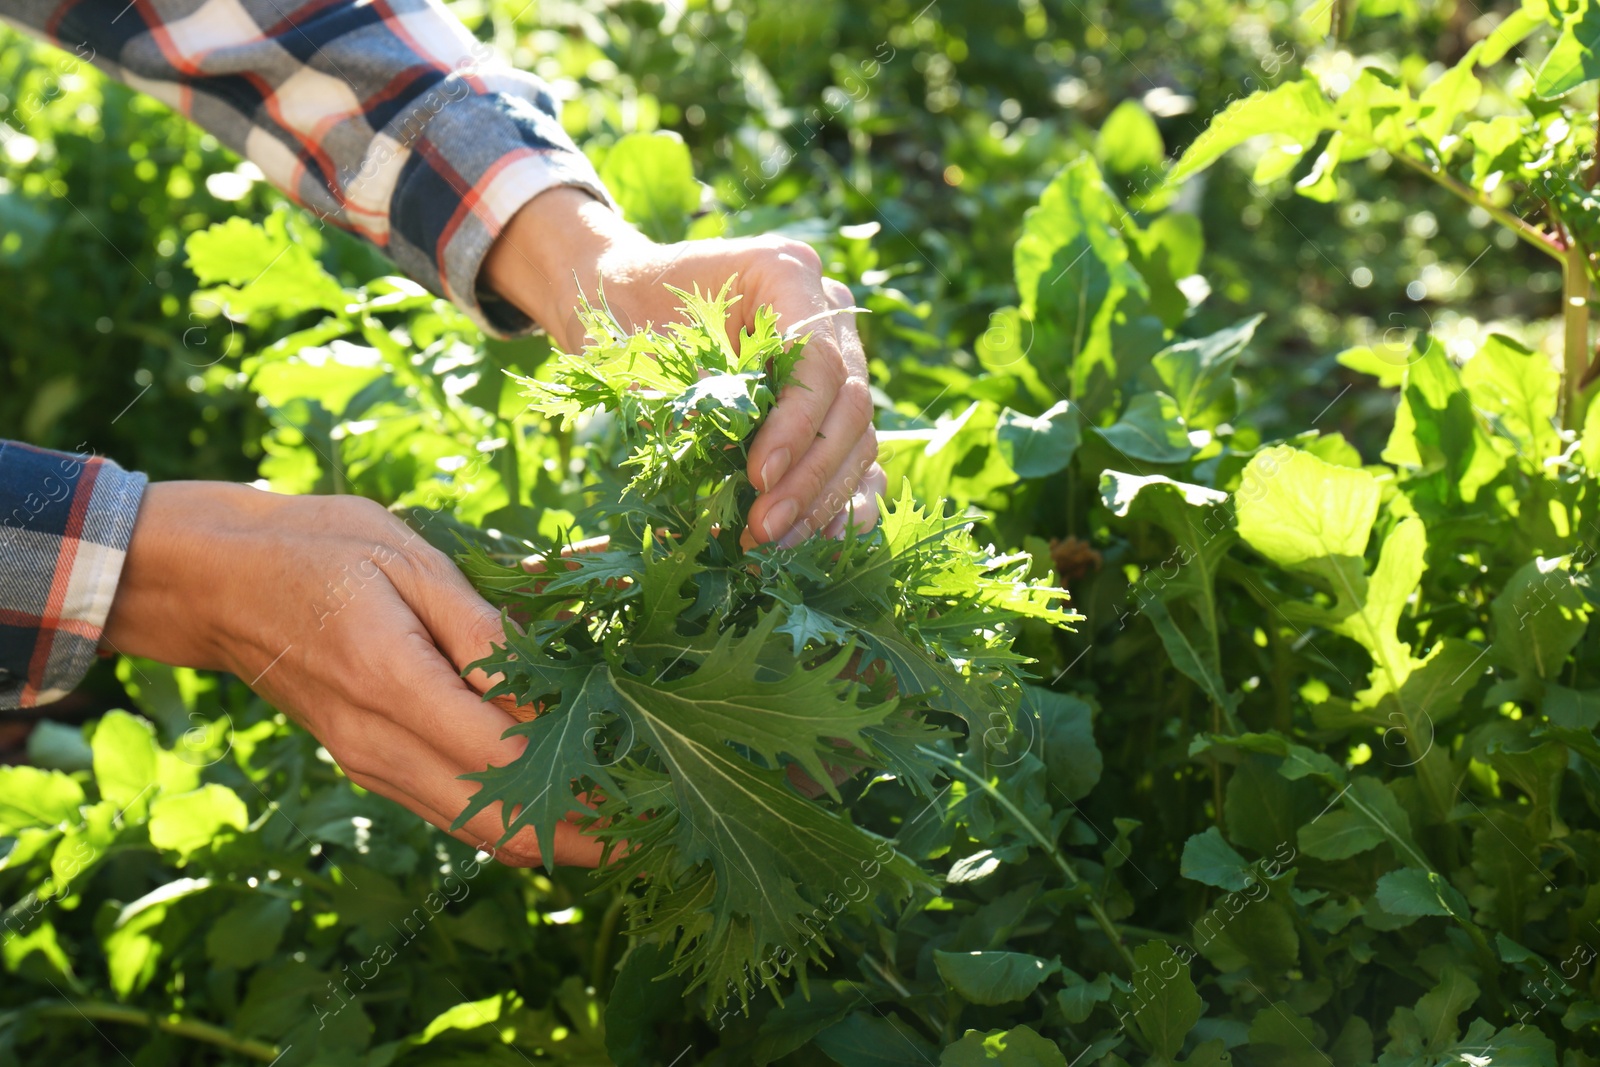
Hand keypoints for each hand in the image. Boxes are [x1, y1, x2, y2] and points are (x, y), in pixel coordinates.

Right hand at [101, 481, 601, 867]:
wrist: (217, 581)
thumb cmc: (320, 550)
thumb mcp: (412, 565)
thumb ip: (486, 631)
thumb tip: (558, 681)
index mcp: (394, 684)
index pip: (504, 760)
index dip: (578, 785)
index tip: (640, 791)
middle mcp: (379, 743)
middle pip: (493, 818)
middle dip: (576, 836)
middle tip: (648, 836)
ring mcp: (368, 763)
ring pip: (468, 828)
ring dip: (545, 839)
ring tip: (617, 836)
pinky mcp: (366, 764)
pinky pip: (444, 809)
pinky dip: (502, 822)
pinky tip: (552, 815)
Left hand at [483, 187, 886, 545]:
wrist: (620, 299)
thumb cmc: (622, 312)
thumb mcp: (641, 344)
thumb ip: (692, 394)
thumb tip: (737, 461)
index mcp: (786, 271)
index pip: (818, 360)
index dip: (796, 427)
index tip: (758, 478)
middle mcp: (826, 308)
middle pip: (849, 404)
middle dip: (809, 475)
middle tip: (764, 527)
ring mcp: (837, 353)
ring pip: (858, 436)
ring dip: (822, 498)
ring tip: (774, 542)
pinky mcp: (829, 399)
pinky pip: (855, 453)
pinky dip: (841, 498)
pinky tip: (817, 538)